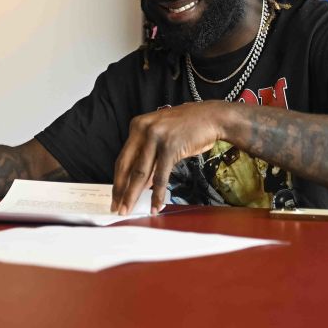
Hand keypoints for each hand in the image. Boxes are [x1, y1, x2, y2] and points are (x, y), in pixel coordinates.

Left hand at [110, 101, 234, 214]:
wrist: (212, 117)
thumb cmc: (189, 128)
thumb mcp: (163, 138)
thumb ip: (150, 157)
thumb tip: (142, 184)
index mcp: (138, 126)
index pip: (122, 158)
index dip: (118, 180)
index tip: (115, 196)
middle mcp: (143, 129)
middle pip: (127, 166)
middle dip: (121, 191)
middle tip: (117, 208)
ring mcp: (156, 137)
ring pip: (140, 173)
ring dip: (134, 195)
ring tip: (129, 210)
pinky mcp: (170, 147)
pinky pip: (161, 176)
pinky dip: (157, 193)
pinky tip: (156, 205)